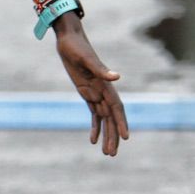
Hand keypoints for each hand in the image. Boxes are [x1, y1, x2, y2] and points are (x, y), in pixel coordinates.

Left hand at [54, 16, 128, 155]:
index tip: (126, 137)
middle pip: (111, 118)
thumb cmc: (77, 47)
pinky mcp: (87, 93)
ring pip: (104, 119)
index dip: (121, 122)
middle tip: (112, 154)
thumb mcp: (86, 58)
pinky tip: (93, 140)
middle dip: (113, 136)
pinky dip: (95, 127)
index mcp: (105, 84)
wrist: (69, 39)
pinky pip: (93, 114)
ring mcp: (96, 93)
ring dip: (106, 135)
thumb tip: (117, 77)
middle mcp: (103, 90)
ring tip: (106, 153)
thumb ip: (101, 69)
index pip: (116, 108)